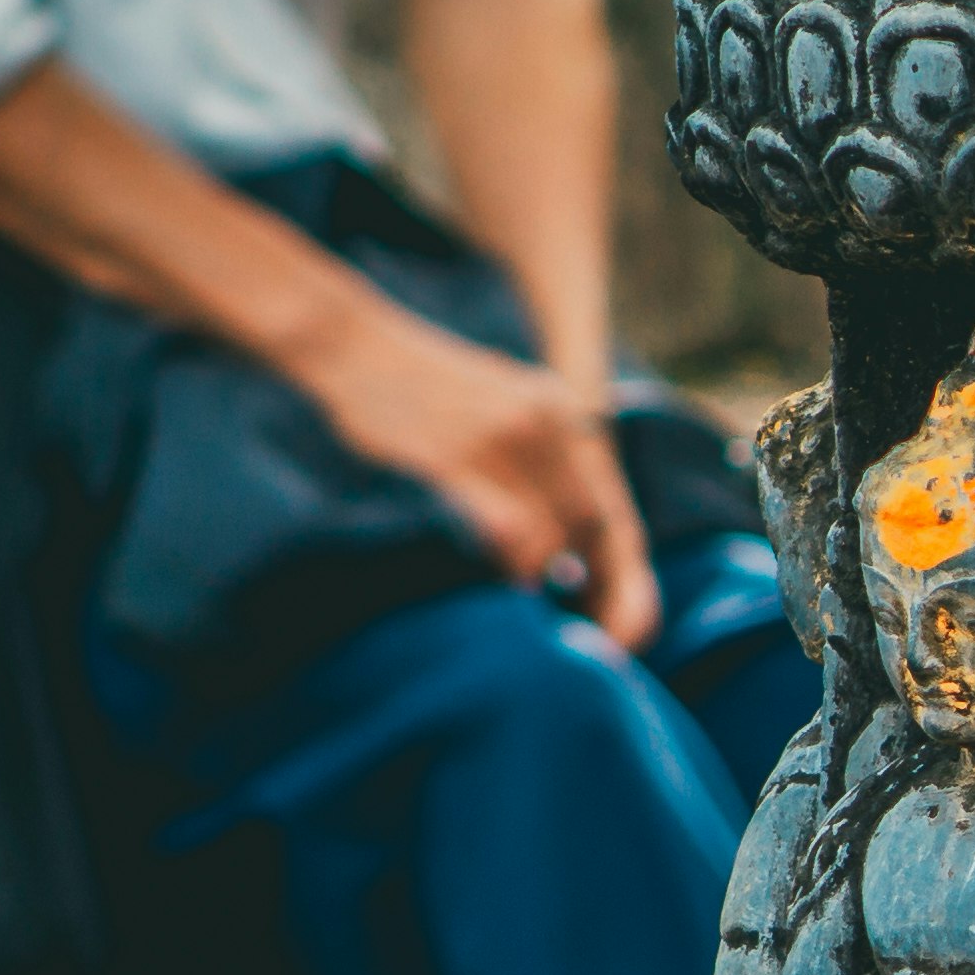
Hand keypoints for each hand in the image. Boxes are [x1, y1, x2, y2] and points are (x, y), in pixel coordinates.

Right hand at [284, 295, 658, 645]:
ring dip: (546, 577)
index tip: (617, 622)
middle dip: (596, 589)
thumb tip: (567, 549)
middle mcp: (545, 421)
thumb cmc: (419, 389)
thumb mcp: (502, 404)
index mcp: (563, 412)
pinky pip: (508, 525)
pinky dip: (515, 562)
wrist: (350, 344)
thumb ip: (542, 463)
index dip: (624, 576)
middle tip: (581, 631)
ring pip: (553, 533)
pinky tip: (505, 579)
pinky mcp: (455, 455)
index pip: (614, 512)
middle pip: (594, 527)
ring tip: (530, 601)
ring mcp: (501, 437)